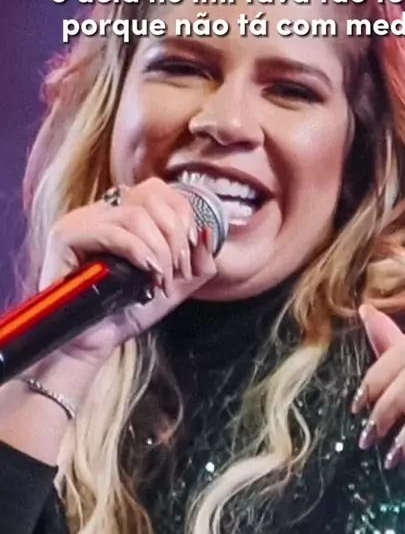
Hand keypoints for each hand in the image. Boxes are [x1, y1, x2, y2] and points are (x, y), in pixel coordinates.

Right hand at [38, 177, 217, 364]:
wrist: (91, 344)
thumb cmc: (126, 313)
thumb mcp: (174, 285)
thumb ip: (198, 263)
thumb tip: (209, 232)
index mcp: (121, 215)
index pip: (157, 189)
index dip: (183, 214)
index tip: (190, 253)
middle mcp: (99, 211)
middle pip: (151, 194)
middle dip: (176, 235)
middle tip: (179, 271)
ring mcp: (80, 221)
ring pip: (136, 214)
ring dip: (160, 250)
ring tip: (161, 279)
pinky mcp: (66, 237)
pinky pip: (112, 232)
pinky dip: (139, 252)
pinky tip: (148, 273)